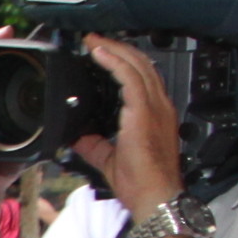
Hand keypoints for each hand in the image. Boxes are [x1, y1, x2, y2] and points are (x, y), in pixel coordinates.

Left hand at [68, 37, 183, 210]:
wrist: (155, 197)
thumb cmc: (142, 183)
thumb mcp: (111, 158)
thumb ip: (95, 144)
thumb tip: (77, 136)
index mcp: (156, 114)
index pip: (143, 78)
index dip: (124, 62)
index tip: (105, 54)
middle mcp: (160, 106)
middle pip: (141, 64)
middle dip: (117, 48)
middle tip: (95, 40)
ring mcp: (155, 107)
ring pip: (136, 64)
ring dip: (113, 48)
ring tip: (94, 40)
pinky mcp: (144, 111)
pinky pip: (129, 76)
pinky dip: (114, 61)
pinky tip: (99, 53)